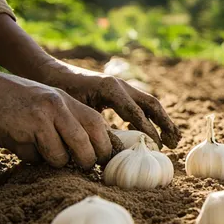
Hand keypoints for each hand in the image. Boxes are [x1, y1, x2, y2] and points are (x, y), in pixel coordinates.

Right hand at [0, 71, 121, 168]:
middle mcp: (55, 106)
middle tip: (84, 166)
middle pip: (83, 142)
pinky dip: (32, 158)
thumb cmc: (21, 103)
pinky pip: (35, 157)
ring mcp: (38, 117)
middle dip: (86, 160)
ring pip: (59, 155)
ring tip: (46, 153)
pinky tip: (23, 146)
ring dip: (56, 162)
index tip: (105, 159)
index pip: (96, 123)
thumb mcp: (50, 103)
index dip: (104, 144)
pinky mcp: (21, 131)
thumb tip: (97, 147)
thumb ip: (71, 119)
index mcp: (66, 100)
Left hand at [33, 59, 180, 148]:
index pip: (137, 114)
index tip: (158, 146)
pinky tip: (146, 133)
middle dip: (166, 123)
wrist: (49, 73)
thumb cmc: (59, 93)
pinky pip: (140, 104)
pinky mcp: (118, 91)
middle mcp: (122, 85)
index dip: (150, 131)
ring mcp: (122, 86)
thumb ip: (97, 127)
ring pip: (149, 104)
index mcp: (112, 89)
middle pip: (152, 104)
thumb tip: (113, 149)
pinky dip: (148, 118)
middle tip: (174, 142)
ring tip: (171, 139)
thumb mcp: (77, 112)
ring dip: (161, 121)